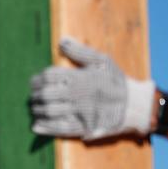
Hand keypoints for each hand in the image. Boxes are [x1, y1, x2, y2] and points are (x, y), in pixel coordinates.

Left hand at [30, 37, 154, 141]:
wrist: (133, 104)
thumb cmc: (115, 80)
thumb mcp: (102, 61)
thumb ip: (80, 51)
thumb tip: (61, 40)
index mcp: (79, 77)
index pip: (49, 76)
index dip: (38, 80)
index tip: (34, 82)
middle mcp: (76, 94)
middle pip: (46, 94)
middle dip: (36, 95)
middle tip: (33, 96)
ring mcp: (78, 111)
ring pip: (49, 111)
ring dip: (38, 110)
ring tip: (35, 108)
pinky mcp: (82, 126)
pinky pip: (58, 128)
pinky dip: (45, 127)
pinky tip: (36, 125)